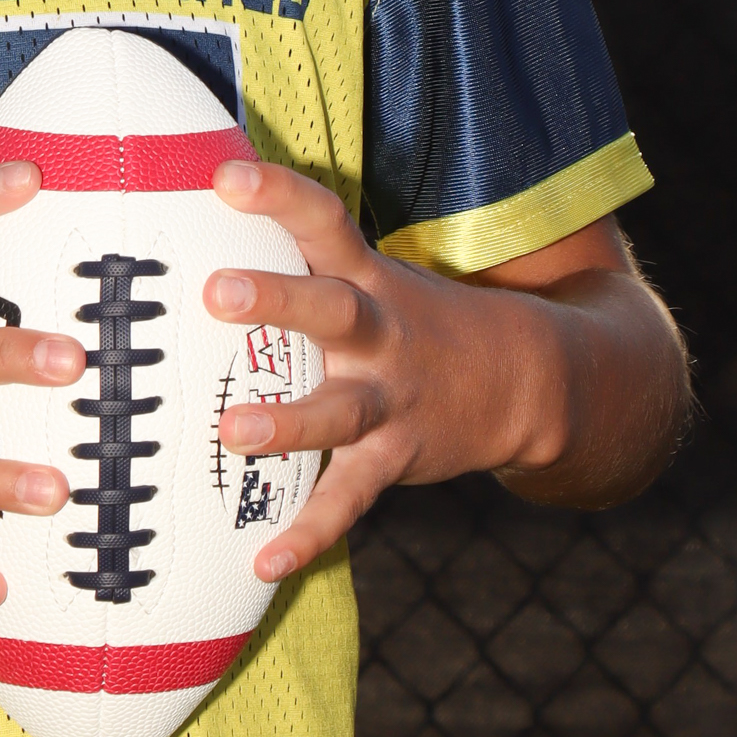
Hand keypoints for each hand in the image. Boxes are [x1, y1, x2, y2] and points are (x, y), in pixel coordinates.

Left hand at [203, 155, 583, 582]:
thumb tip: (210, 194)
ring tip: (233, 430)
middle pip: (329, 308)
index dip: (278, 193)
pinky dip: (310, 534)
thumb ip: (301, 251)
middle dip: (276, 300)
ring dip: (288, 422)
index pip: (322, 221)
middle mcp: (378, 333)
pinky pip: (349, 499)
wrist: (526, 380)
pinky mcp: (395, 458)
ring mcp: (390, 399)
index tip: (224, 175)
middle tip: (216, 292)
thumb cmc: (411, 318)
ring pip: (338, 410)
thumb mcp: (369, 273)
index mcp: (366, 278)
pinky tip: (265, 561)